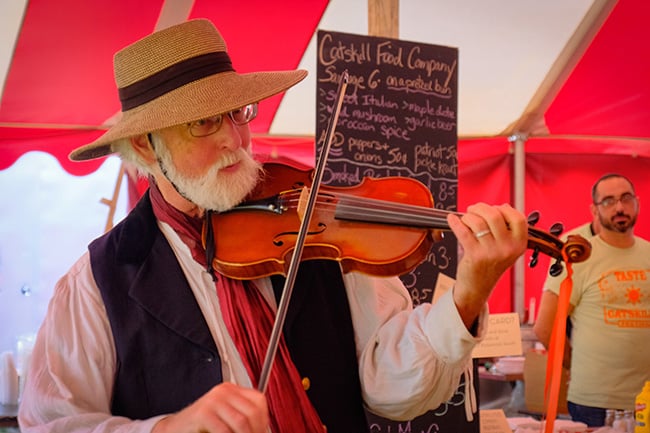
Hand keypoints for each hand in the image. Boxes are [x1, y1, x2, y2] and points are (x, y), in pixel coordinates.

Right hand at [152, 382, 269, 432]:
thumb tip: (262, 430)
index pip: (258, 401)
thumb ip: (242, 419)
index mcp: (232, 389)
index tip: (261, 432)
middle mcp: (223, 391)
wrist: (176, 427)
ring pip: (240, 422)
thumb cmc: (202, 425)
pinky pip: (224, 430)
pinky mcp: (203, 413)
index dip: (263, 421)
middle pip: (251, 412)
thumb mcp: (226, 417)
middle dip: (254, 431)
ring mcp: (213, 400)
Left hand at [447, 203, 527, 327]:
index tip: (495, 208)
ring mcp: (492, 252)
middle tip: (473, 210)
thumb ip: (508, 229)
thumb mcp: (507, 248)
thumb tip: (502, 206)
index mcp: (519, 244)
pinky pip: (463, 232)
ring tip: (465, 219)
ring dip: (468, 216)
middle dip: (480, 208)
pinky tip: (451, 220)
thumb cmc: (490, 264)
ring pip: (478, 222)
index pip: (518, 218)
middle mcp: (508, 248)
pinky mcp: (475, 256)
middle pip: (495, 215)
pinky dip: (455, 223)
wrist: (478, 287)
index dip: (504, 209)